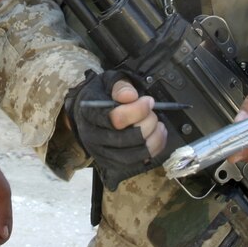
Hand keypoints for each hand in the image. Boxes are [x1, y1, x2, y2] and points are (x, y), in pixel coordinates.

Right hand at [65, 71, 166, 189]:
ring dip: (153, 139)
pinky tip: (158, 136)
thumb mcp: (108, 82)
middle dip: (147, 124)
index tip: (149, 101)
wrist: (89, 114)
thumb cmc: (101, 96)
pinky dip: (153, 149)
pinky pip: (138, 163)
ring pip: (133, 154)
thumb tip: (130, 96)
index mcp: (90, 116)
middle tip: (153, 112)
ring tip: (158, 124)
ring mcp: (103, 154)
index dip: (137, 110)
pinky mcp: (114, 164)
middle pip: (126, 138)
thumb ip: (120, 87)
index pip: (116, 119)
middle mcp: (94, 138)